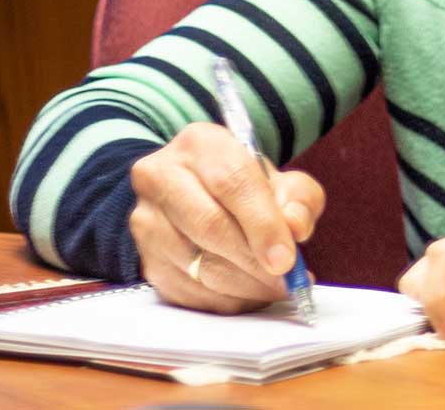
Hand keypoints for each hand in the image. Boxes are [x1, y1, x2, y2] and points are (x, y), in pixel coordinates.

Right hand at [127, 122, 324, 313]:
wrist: (199, 194)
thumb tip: (295, 228)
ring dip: (243, 285)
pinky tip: (250, 294)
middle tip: (285, 281)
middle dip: (253, 261)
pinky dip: (225, 299)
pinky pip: (186, 290)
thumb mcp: (283, 181)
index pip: (232, 184)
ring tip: (275, 289)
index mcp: (201, 145)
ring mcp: (146, 220)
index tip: (286, 259)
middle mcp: (161, 176)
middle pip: (209, 225)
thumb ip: (299, 200)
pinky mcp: (145, 257)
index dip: (262, 225)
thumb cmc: (248, 187)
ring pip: (195, 263)